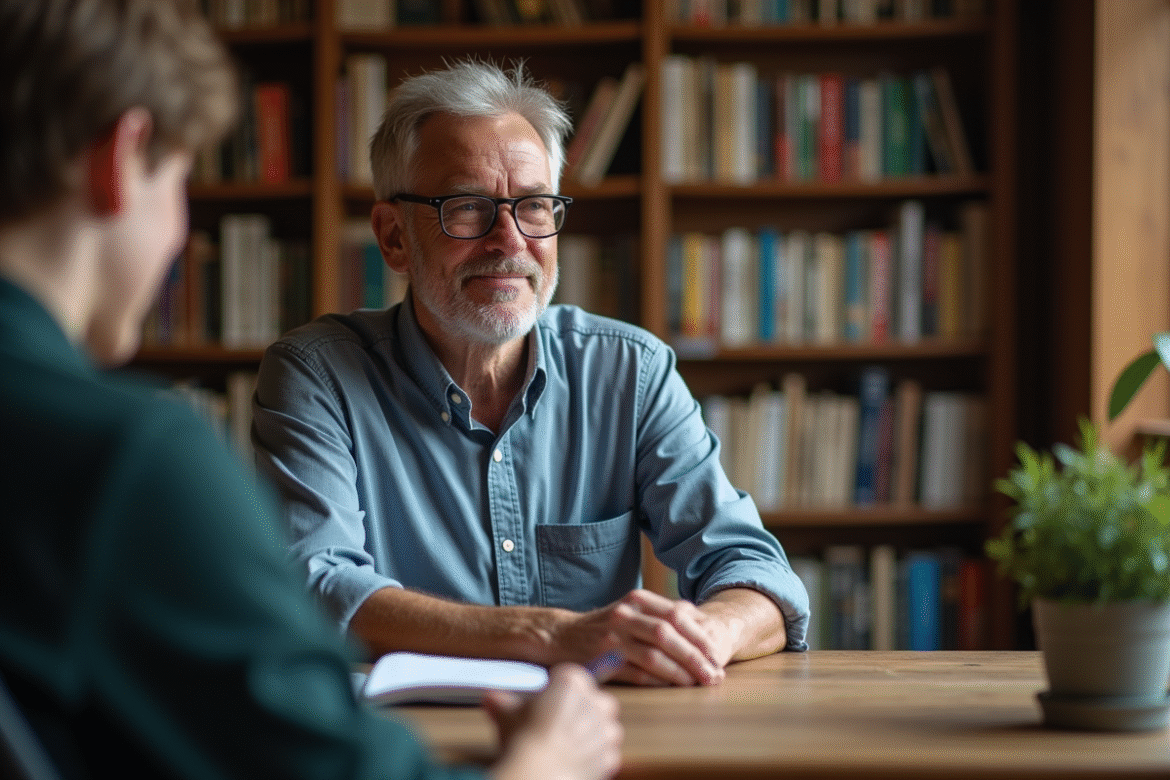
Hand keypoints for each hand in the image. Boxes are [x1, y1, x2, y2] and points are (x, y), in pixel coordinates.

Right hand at [485, 664, 622, 779]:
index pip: (570, 676)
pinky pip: (607, 753)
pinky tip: (574, 761)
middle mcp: (595, 702)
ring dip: (593, 733)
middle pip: (596, 698)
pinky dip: (595, 757)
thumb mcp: (505, 715)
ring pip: (607, 726)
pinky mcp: (609, 757)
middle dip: (583, 707)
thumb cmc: (523, 739)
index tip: (546, 700)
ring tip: (567, 745)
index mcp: (571, 683)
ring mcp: (606, 730)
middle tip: (559, 721)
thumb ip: (502, 703)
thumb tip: (492, 698)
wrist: (539, 775)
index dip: (557, 688)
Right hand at [553, 589, 736, 686]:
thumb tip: (698, 623)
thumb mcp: (632, 610)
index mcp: (637, 600)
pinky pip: (637, 673)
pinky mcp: (603, 659)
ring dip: (680, 672)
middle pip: (669, 635)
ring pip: (654, 655)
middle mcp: (625, 615)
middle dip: (695, 657)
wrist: (563, 635)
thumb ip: (661, 613)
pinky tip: (672, 687)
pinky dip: (658, 681)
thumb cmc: (606, 626)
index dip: (700, 637)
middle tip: (713, 675)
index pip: (677, 615)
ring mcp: (613, 637)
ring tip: (697, 684)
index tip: (715, 656)